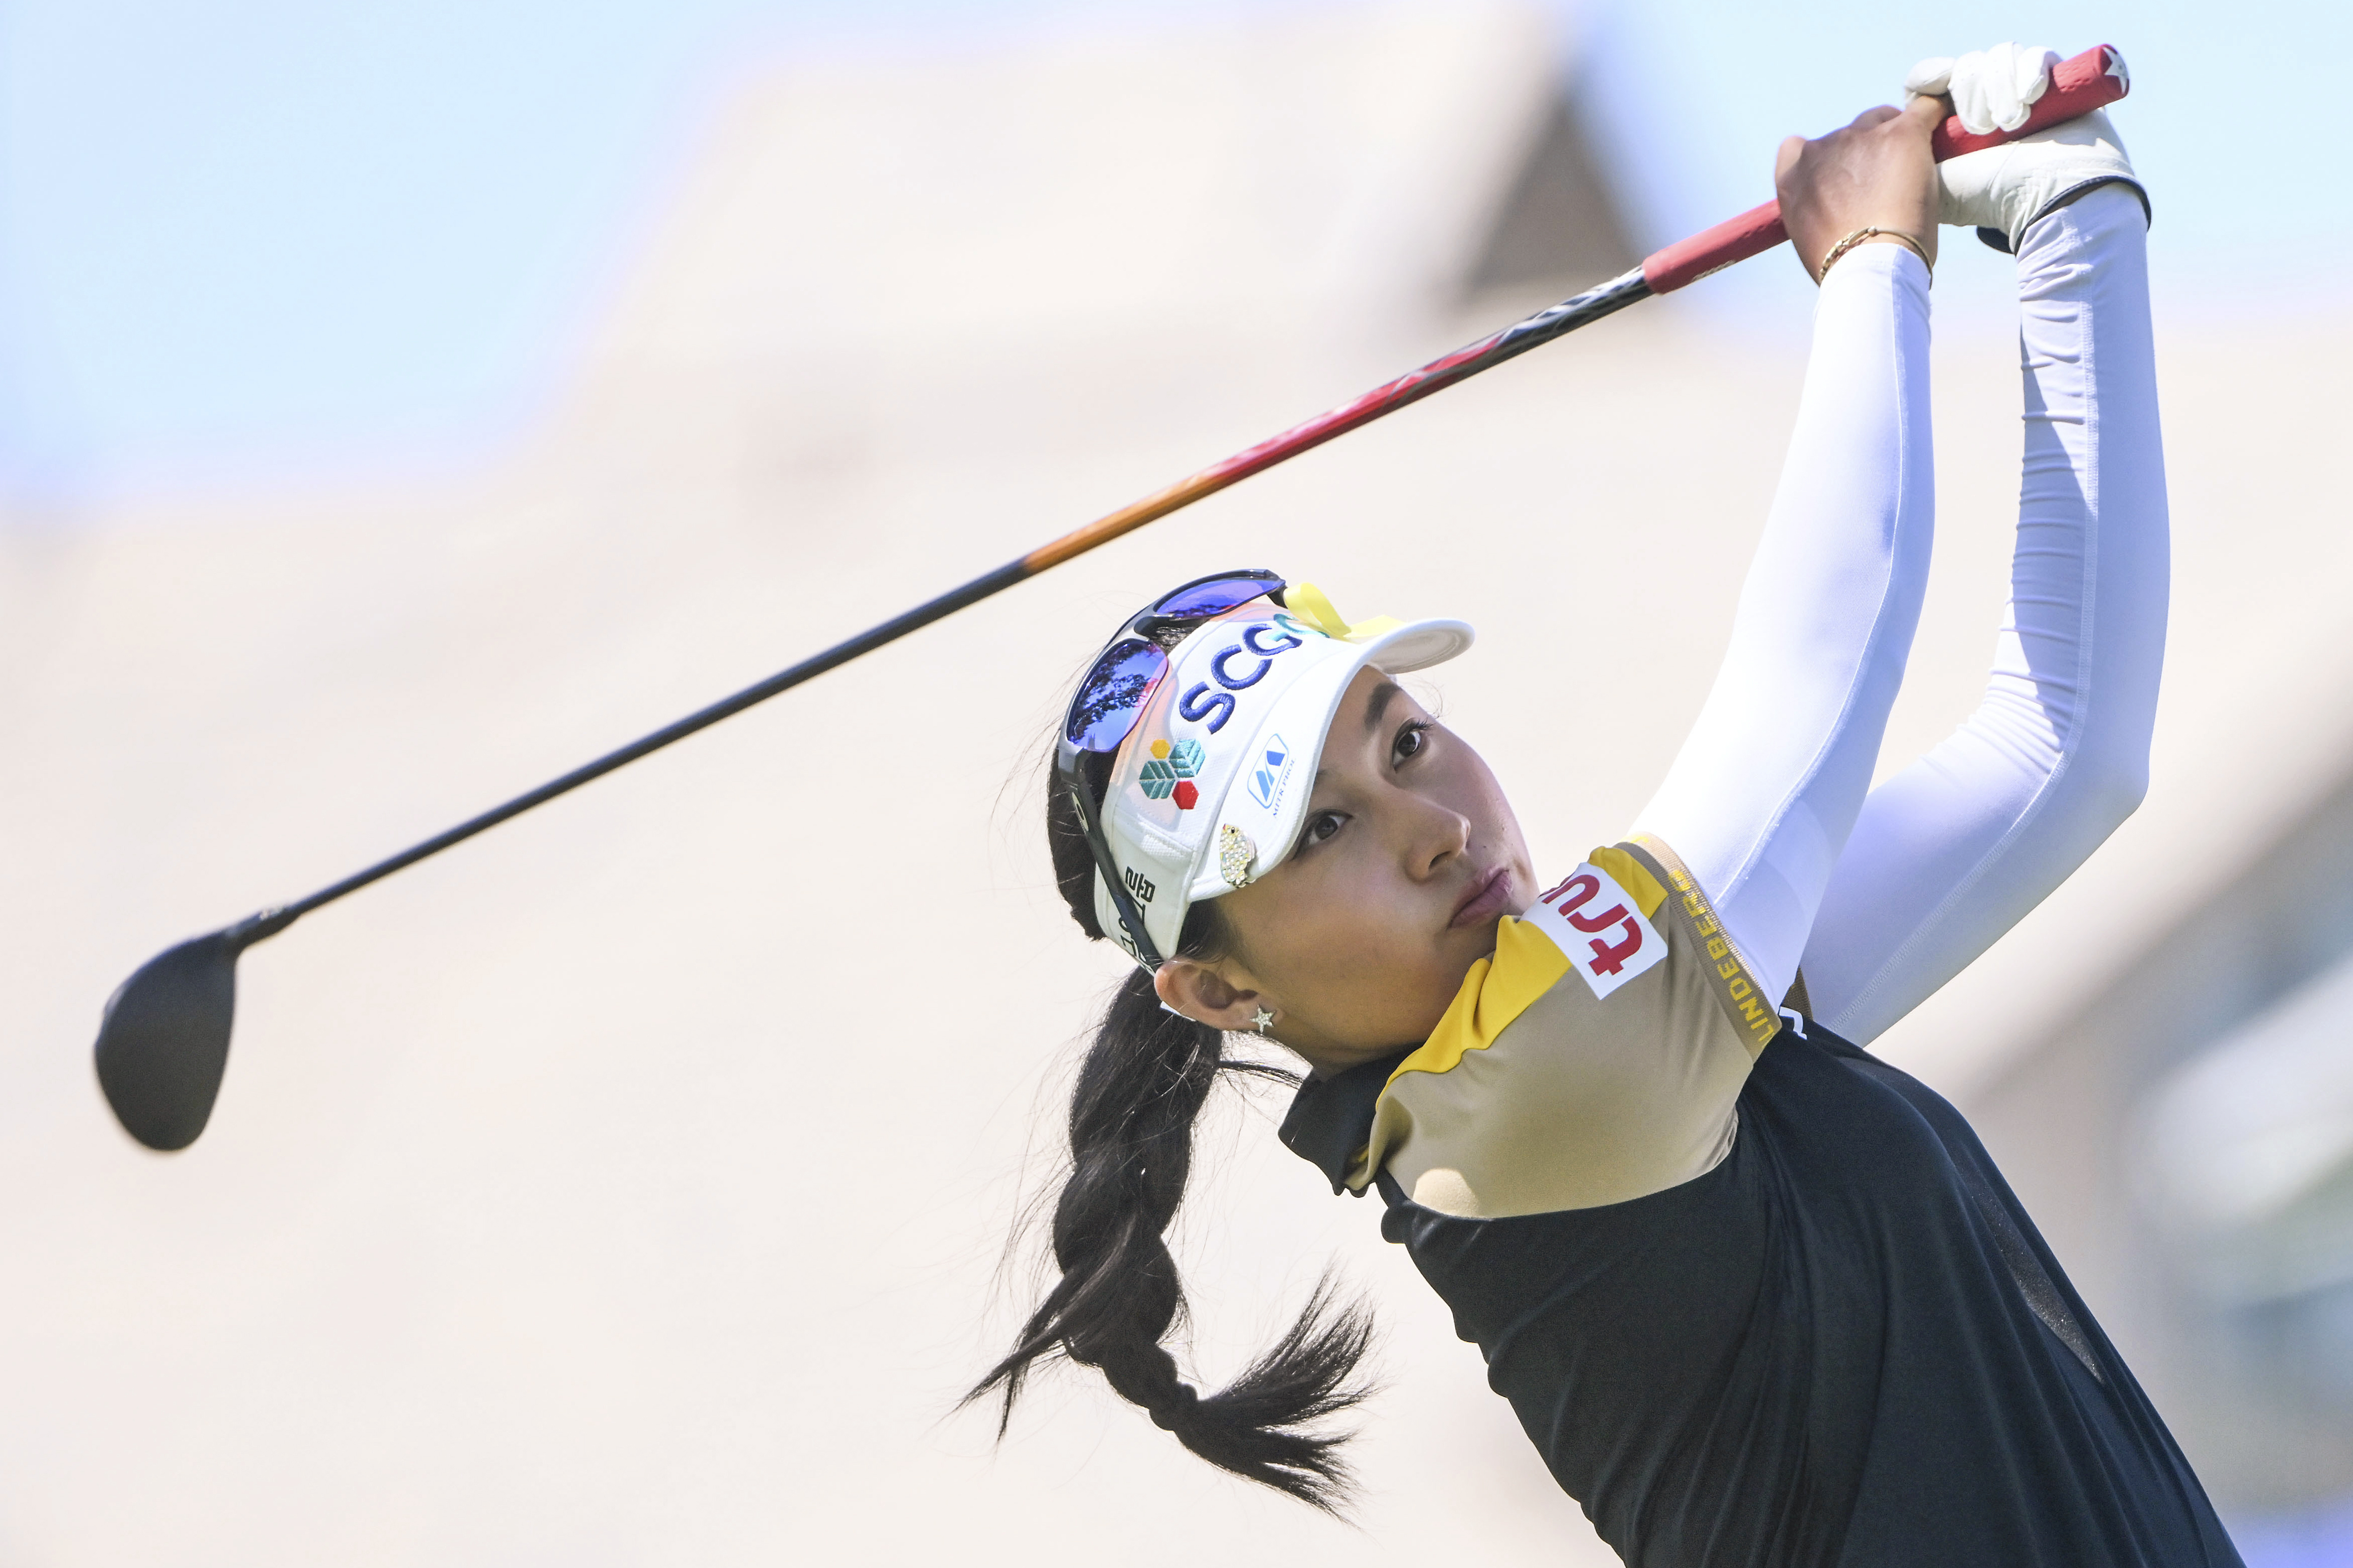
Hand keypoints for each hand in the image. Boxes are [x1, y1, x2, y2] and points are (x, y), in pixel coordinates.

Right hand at [1774, 97, 1942, 283]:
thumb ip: (1817, 205)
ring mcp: (1859, 137)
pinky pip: (1924, 109)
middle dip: (1866, 151)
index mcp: (1792, 173)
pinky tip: (1942, 123)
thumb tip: (1841, 205)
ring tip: (1913, 172)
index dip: (1827, 160)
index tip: (1843, 179)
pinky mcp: (1900, 134)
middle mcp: (1820, 148)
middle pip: (1849, 133)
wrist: (1868, 267)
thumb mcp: (1808, 234)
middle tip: (1887, 184)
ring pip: (1884, 120)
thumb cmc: (1841, 265)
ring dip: (1896, 139)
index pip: (1800, 146)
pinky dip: (1934, 114)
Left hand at [1905, 45, 2144, 251]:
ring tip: (2008, 123)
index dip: (1931, 77)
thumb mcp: (1936, 180)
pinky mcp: (2056, 85)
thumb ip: (1910, 155)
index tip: (1933, 85)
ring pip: (1998, 60)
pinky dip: (2029, 74)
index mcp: (1953, 121)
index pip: (1932, 79)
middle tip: (1980, 125)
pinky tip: (2028, 99)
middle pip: (1966, 67)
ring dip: (1998, 88)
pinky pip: (2037, 58)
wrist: (2045, 201)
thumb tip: (1894, 128)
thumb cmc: (1988, 196)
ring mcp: (2020, 93)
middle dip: (1970, 90)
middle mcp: (1986, 103)